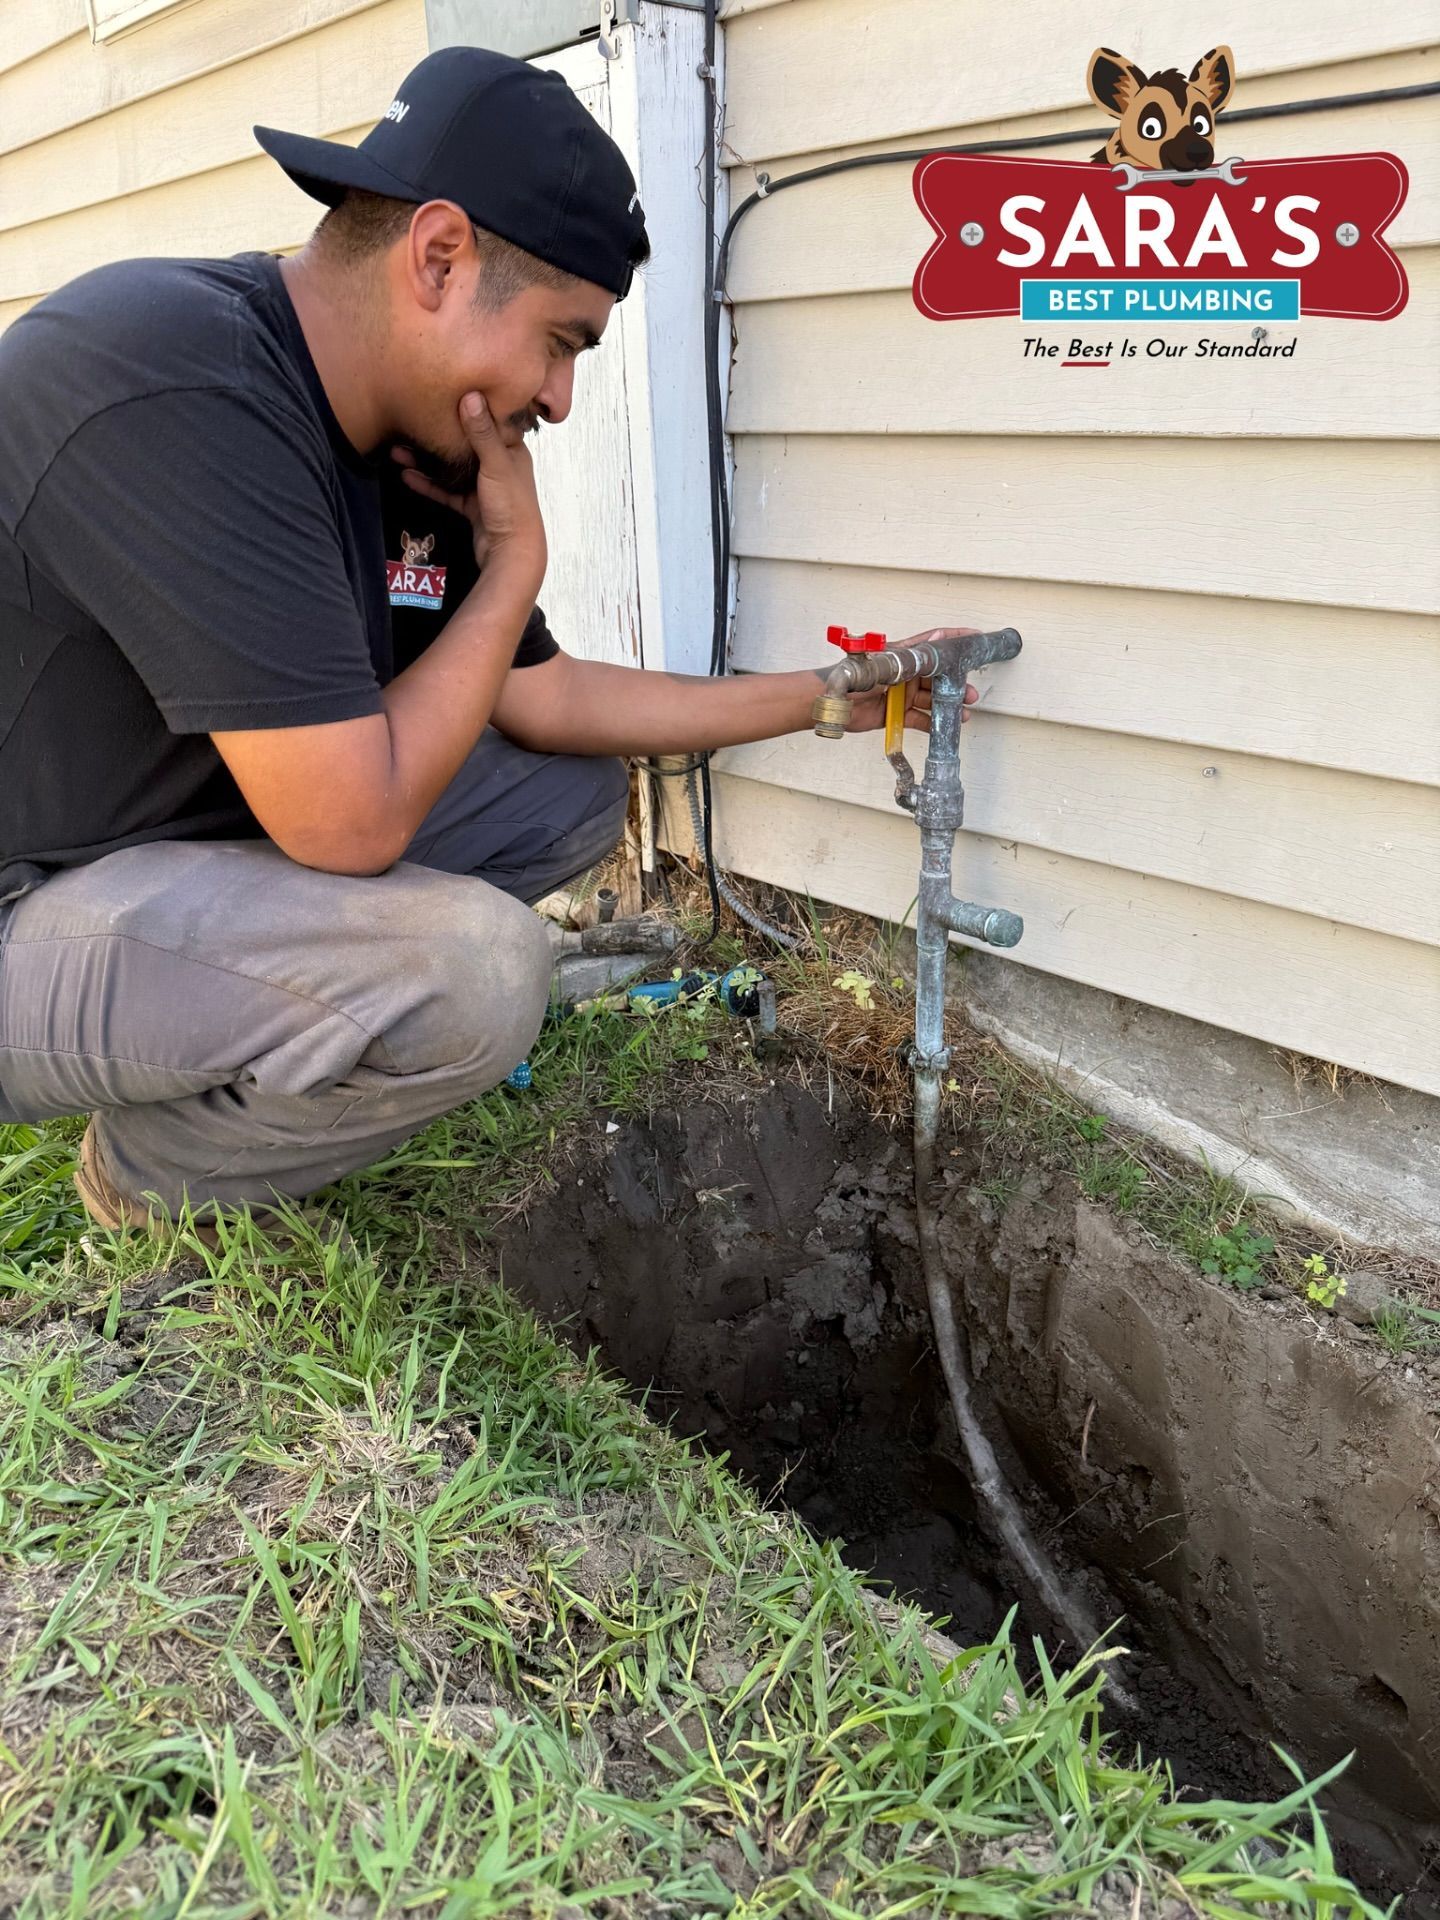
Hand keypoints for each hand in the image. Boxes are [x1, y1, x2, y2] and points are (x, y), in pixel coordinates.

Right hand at [392, 391, 545, 597]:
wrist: (511, 553)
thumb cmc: (512, 507)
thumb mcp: (496, 463)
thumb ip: (482, 432)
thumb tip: (471, 395)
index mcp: (511, 450)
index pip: (489, 421)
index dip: (468, 407)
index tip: (443, 393)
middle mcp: (498, 465)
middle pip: (464, 445)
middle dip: (437, 436)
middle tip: (410, 424)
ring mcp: (484, 487)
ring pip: (451, 468)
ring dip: (426, 461)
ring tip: (398, 452)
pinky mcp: (472, 508)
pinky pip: (447, 491)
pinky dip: (428, 484)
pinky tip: (406, 476)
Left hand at [842, 627, 982, 735]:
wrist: (831, 703)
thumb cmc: (851, 678)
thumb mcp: (884, 664)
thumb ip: (910, 657)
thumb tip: (935, 638)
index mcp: (904, 656)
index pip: (934, 643)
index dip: (955, 639)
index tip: (975, 639)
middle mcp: (905, 674)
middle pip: (938, 677)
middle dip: (956, 685)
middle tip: (970, 693)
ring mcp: (902, 694)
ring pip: (932, 700)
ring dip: (948, 706)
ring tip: (962, 713)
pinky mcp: (896, 714)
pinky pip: (918, 719)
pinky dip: (932, 723)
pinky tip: (944, 726)